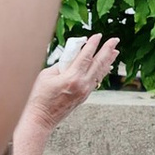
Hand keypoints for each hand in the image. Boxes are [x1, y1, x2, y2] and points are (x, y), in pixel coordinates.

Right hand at [15, 32, 118, 154]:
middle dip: (107, 50)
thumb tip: (72, 57)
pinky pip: (96, 80)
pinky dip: (102, 72)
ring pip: (99, 73)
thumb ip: (61, 64)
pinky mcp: (84, 97)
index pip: (86, 57)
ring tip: (115, 51)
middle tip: (115, 40)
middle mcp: (82, 85)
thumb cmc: (39, 97)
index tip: (97, 35)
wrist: (41, 119)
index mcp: (72, 78)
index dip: (92, 45)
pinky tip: (106, 67)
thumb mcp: (46, 76)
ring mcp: (85, 92)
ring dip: (108, 60)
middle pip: (98, 64)